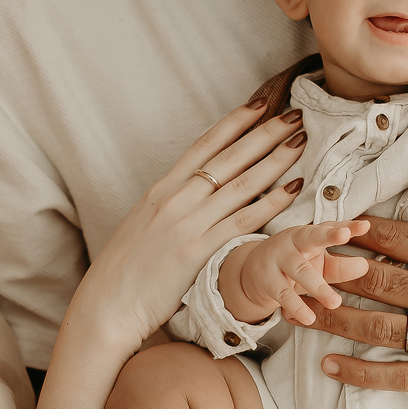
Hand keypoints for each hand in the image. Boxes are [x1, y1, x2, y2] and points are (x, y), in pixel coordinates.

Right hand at [66, 101, 312, 356]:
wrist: (106, 305)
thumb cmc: (123, 272)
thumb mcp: (141, 225)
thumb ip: (167, 206)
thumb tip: (189, 194)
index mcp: (159, 190)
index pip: (203, 146)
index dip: (233, 122)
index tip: (258, 103)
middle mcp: (174, 200)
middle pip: (228, 158)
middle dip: (264, 133)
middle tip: (293, 115)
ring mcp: (187, 224)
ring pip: (241, 183)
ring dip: (276, 160)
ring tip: (301, 141)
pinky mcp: (199, 251)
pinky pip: (243, 219)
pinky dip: (271, 202)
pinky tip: (293, 187)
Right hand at [222, 221, 369, 325]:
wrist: (252, 273)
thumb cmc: (294, 265)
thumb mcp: (318, 265)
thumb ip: (340, 266)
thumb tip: (365, 266)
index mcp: (309, 234)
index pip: (330, 228)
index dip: (347, 226)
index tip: (364, 226)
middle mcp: (293, 241)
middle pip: (311, 236)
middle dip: (328, 234)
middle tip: (345, 234)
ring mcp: (278, 259)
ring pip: (300, 270)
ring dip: (318, 286)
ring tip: (335, 303)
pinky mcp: (266, 280)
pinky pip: (283, 293)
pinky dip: (296, 306)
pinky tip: (309, 318)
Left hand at [312, 201, 407, 396]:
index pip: (396, 240)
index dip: (357, 235)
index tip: (328, 232)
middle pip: (377, 283)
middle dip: (332, 275)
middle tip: (298, 269)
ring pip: (382, 329)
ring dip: (335, 320)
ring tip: (300, 312)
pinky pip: (404, 377)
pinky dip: (363, 373)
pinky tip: (331, 365)